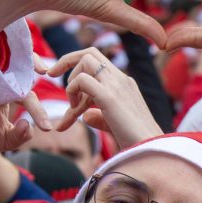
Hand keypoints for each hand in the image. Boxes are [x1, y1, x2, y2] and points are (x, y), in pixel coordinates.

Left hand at [40, 47, 157, 148]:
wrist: (151, 150)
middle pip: (90, 52)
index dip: (76, 69)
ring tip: (72, 105)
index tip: (58, 79)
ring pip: (86, 60)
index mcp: (123, 83)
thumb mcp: (114, 125)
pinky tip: (74, 110)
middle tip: (50, 74)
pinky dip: (72, 91)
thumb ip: (100, 118)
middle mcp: (121, 79)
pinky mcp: (110, 96)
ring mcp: (116, 85)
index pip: (96, 63)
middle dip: (66, 60)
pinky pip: (82, 80)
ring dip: (71, 80)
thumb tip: (86, 116)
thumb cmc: (135, 141)